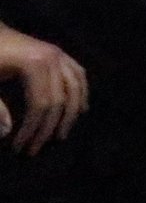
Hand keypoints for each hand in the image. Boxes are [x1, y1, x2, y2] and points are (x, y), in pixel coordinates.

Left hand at [0, 25, 88, 156]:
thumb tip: (7, 133)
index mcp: (34, 64)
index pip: (41, 105)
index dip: (32, 129)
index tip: (18, 149)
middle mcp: (53, 58)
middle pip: (60, 100)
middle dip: (49, 128)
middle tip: (35, 150)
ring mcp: (58, 54)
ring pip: (75, 88)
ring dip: (70, 114)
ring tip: (60, 135)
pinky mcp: (58, 53)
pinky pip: (78, 74)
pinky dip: (82, 92)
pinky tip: (80, 108)